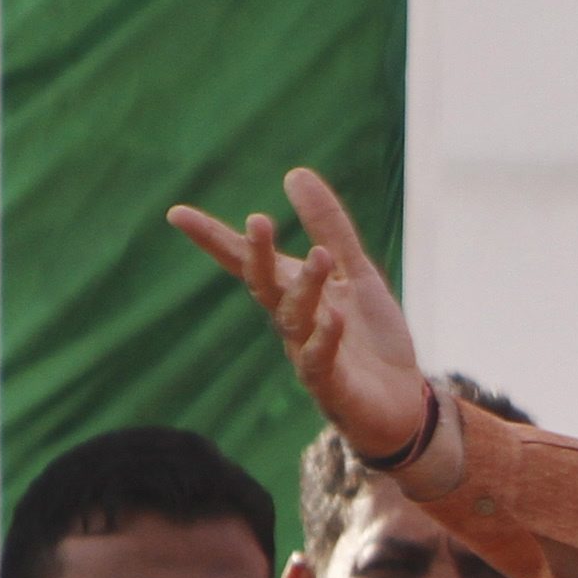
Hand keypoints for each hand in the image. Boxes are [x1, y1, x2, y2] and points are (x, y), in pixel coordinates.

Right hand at [169, 169, 438, 471]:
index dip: (214, 239)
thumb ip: (328, 227)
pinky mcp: (331, 387)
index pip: (247, 264)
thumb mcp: (355, 273)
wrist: (400, 404)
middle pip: (265, 287)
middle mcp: (293, 324)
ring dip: (305, 288)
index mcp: (295, 294)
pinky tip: (333, 316)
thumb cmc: (369, 339)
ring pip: (295, 320)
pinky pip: (321, 361)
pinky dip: (325, 338)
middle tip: (259, 222)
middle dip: (259, 257)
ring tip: (320, 257)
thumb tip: (294, 173)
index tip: (177, 213)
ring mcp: (308, 355)